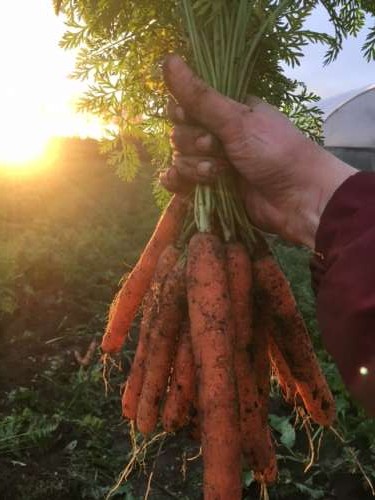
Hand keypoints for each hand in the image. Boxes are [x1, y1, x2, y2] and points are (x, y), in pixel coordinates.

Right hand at [161, 55, 355, 247]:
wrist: (297, 198)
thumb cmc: (274, 151)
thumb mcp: (237, 121)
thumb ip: (200, 97)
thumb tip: (167, 59)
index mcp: (225, 109)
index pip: (183, 105)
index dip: (182, 114)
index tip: (192, 118)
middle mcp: (216, 133)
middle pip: (179, 134)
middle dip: (194, 144)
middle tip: (217, 149)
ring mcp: (213, 161)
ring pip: (180, 159)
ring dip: (194, 167)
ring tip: (219, 173)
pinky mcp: (211, 187)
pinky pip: (181, 182)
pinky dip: (178, 182)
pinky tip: (181, 183)